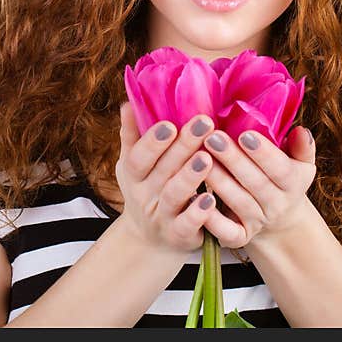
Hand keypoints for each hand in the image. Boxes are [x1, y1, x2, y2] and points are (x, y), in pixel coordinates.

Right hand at [115, 101, 218, 253]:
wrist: (149, 240)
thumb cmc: (146, 190)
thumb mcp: (133, 166)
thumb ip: (132, 136)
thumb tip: (129, 102)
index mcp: (133, 174)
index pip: (139, 157)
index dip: (152, 142)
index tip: (170, 123)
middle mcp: (144, 195)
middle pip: (162, 170)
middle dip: (183, 146)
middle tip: (204, 123)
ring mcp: (161, 216)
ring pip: (174, 195)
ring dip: (190, 176)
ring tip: (207, 157)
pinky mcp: (179, 235)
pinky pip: (187, 225)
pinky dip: (198, 213)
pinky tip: (212, 199)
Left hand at [200, 126, 316, 249]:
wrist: (279, 222)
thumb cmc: (283, 181)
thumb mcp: (300, 164)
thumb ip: (302, 148)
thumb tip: (301, 131)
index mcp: (293, 184)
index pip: (281, 169)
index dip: (263, 153)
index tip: (244, 134)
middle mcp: (277, 205)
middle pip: (256, 183)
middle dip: (233, 159)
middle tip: (212, 138)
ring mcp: (258, 222)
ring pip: (238, 202)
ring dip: (219, 181)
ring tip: (199, 158)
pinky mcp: (240, 237)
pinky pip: (227, 232)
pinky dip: (212, 219)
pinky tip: (195, 199)